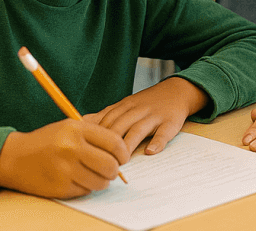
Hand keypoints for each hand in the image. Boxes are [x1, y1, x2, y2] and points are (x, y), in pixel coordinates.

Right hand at [0, 119, 129, 197]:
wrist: (15, 157)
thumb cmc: (46, 141)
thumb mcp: (69, 127)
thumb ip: (95, 136)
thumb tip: (122, 151)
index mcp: (76, 129)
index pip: (114, 142)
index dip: (123, 153)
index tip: (122, 158)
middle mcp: (71, 148)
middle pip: (111, 165)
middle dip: (114, 170)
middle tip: (109, 169)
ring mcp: (65, 169)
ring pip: (101, 182)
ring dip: (101, 181)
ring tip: (92, 174)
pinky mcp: (60, 187)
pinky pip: (86, 191)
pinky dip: (85, 187)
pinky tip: (75, 178)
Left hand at [90, 77, 207, 155]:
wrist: (176, 91)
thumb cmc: (146, 103)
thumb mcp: (125, 105)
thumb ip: (105, 115)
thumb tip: (79, 123)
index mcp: (124, 107)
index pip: (106, 121)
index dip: (95, 137)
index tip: (86, 151)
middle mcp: (137, 110)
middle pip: (119, 126)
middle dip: (109, 145)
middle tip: (102, 163)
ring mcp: (154, 116)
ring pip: (138, 130)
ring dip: (129, 145)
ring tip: (122, 162)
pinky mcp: (170, 122)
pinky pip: (163, 133)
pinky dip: (157, 142)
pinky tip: (151, 152)